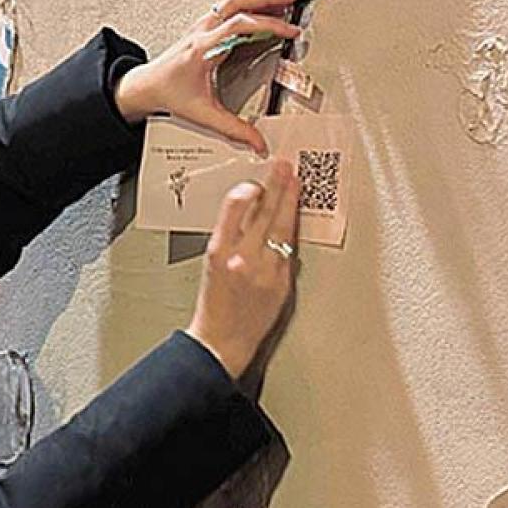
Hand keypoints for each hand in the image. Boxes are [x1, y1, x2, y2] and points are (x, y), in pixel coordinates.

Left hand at [114, 0, 301, 154]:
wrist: (147, 85)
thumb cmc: (169, 94)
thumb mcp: (203, 114)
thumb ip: (233, 129)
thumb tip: (258, 142)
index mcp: (203, 48)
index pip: (238, 26)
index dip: (267, 25)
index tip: (289, 32)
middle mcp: (203, 31)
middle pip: (237, 1)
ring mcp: (204, 25)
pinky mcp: (206, 25)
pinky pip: (230, 5)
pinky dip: (251, 2)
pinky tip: (267, 6)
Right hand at [186, 158, 301, 379]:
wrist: (222, 340)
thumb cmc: (214, 304)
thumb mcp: (212, 264)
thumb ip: (230, 237)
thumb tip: (250, 212)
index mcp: (219, 251)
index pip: (235, 208)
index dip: (249, 190)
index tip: (256, 181)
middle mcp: (243, 258)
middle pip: (264, 212)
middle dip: (276, 186)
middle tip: (284, 167)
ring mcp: (265, 271)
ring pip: (282, 228)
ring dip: (290, 202)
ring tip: (295, 184)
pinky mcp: (282, 283)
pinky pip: (289, 250)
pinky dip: (292, 232)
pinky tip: (295, 218)